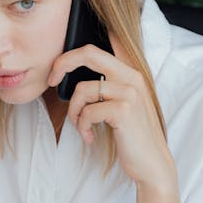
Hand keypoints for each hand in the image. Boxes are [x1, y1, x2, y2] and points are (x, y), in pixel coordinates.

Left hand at [47, 38, 179, 202]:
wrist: (151, 163)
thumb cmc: (132, 134)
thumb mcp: (122, 104)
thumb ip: (106, 85)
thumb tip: (73, 73)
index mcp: (131, 71)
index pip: (110, 39)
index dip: (85, 40)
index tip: (64, 57)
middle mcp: (132, 76)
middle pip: (89, 53)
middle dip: (63, 63)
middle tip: (51, 80)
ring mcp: (130, 92)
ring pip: (82, 89)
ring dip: (74, 111)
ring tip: (80, 125)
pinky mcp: (124, 110)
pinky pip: (87, 112)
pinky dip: (82, 127)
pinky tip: (90, 137)